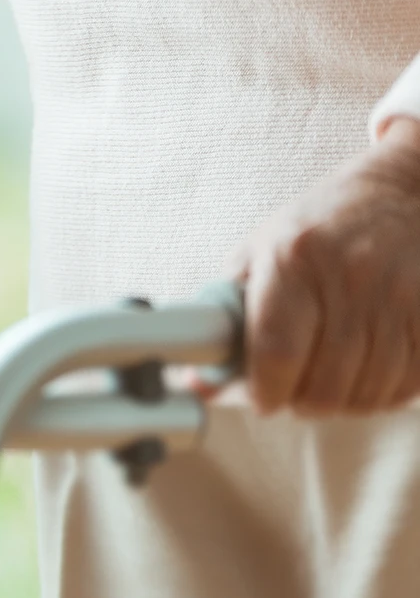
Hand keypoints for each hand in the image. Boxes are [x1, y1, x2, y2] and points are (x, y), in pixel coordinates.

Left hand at [231, 116, 419, 414]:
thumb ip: (226, 318)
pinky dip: (381, 394)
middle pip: (324, 383)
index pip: (276, 350)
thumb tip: (198, 383)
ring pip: (366, 392)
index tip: (262, 400)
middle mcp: (349, 275)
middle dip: (301, 401)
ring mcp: (398, 294)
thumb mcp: (260, 254)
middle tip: (292, 391)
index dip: (266, 391)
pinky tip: (364, 376)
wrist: (402, 195)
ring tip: (326, 383)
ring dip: (341, 402)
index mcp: (292, 258)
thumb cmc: (318, 228)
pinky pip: (406, 384)